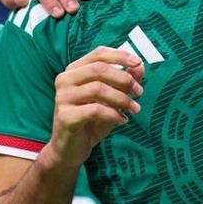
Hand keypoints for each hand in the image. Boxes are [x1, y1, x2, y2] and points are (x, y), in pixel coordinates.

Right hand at [43, 46, 142, 170]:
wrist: (69, 149)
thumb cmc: (90, 121)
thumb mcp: (110, 100)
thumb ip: (123, 82)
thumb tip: (140, 67)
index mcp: (74, 71)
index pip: (98, 54)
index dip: (120, 56)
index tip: (138, 62)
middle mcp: (65, 80)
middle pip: (98, 69)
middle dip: (123, 79)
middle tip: (139, 92)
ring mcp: (62, 98)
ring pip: (97, 89)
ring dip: (121, 98)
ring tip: (133, 109)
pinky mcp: (65, 116)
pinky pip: (94, 110)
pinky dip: (113, 114)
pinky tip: (122, 120)